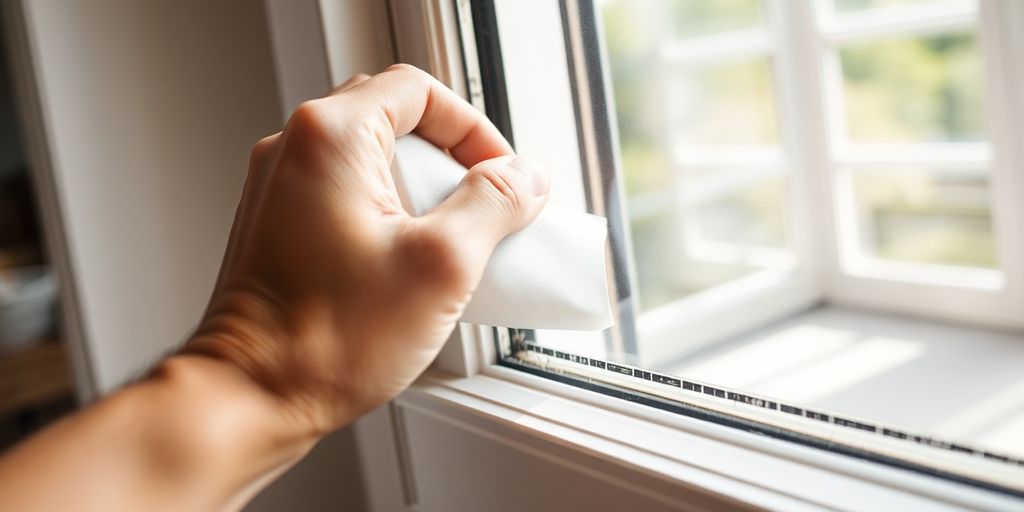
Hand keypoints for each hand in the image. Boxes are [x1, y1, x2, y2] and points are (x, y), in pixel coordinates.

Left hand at [183, 64, 549, 445]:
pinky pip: (343, 192)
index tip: (500, 176)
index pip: (420, 90)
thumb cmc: (328, 339)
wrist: (250, 397)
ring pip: (368, 156)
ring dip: (418, 186)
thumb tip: (525, 177)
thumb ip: (494, 205)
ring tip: (446, 240)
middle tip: (479, 204)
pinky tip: (407, 262)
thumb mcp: (442, 266)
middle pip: (393, 115)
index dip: (474, 129)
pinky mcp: (276, 224)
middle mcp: (294, 150)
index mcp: (330, 138)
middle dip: (448, 155)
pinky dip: (385, 211)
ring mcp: (278, 187)